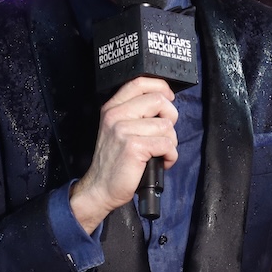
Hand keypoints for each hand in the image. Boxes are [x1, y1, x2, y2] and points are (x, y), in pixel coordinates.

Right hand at [70, 76, 178, 233]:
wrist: (100, 189)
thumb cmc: (115, 162)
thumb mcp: (118, 130)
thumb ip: (136, 113)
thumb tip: (164, 102)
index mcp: (113, 108)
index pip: (139, 82)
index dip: (160, 87)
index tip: (168, 99)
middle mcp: (116, 115)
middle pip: (158, 101)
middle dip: (170, 119)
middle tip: (163, 135)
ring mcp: (124, 130)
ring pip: (167, 126)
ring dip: (170, 143)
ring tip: (158, 153)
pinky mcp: (134, 147)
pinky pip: (167, 144)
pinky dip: (170, 156)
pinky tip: (160, 161)